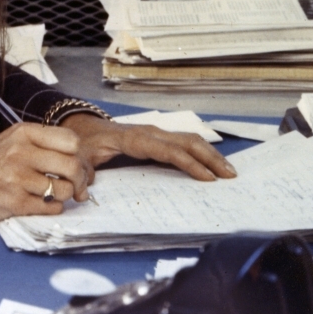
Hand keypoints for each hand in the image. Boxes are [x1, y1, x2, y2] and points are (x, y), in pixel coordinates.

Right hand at [0, 123, 90, 222]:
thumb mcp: (15, 139)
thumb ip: (46, 145)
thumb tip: (82, 166)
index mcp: (24, 133)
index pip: (71, 140)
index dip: (79, 155)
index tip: (75, 163)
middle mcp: (22, 153)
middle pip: (72, 166)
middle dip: (80, 179)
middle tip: (75, 185)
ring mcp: (19, 178)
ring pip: (65, 190)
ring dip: (65, 195)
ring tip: (53, 193)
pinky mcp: (16, 202)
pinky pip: (52, 207)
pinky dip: (52, 208)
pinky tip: (41, 202)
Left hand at [60, 113, 237, 186]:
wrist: (84, 127)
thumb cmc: (86, 143)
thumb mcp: (82, 156)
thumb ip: (84, 171)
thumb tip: (87, 187)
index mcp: (134, 139)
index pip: (168, 151)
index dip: (189, 164)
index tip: (208, 178)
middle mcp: (150, 133)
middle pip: (187, 142)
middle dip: (210, 158)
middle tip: (230, 177)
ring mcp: (156, 133)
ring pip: (190, 140)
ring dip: (211, 154)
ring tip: (229, 172)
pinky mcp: (158, 138)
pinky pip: (184, 142)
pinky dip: (202, 152)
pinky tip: (213, 164)